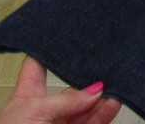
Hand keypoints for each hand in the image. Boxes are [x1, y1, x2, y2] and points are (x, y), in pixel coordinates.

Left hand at [0, 56, 121, 123]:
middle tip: (107, 62)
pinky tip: (114, 103)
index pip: (36, 66)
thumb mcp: (33, 110)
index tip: (62, 31)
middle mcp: (45, 109)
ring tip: (118, 83)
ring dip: (101, 98)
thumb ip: (67, 99)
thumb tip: (98, 90)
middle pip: (69, 88)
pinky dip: (104, 114)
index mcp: (26, 96)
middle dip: (87, 77)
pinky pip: (93, 123)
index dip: (47, 50)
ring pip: (85, 107)